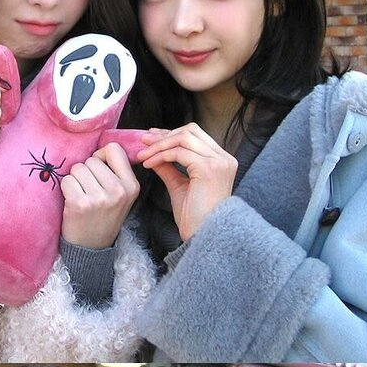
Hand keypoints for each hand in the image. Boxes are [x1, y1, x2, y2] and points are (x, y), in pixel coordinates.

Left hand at [60, 142, 139, 249]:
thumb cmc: (104, 217)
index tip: (98, 169)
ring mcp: (99, 198)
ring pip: (78, 168)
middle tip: (88, 190)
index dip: (101, 156)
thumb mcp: (122, 196)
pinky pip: (67, 180)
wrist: (92, 248)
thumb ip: (116, 172)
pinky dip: (66, 189)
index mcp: (131, 185)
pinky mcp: (80, 204)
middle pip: (92, 160)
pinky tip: (72, 202)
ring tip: (81, 196)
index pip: (114, 149)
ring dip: (75, 180)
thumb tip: (100, 147)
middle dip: (86, 171)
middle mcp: (118, 190)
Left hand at [137, 124, 236, 240]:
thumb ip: (168, 168)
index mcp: (220, 161)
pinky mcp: (208, 169)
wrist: (203, 236)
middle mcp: (223, 158)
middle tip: (143, 142)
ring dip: (159, 145)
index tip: (151, 138)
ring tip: (143, 155)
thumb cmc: (195, 219)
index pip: (194, 135)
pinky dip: (161, 155)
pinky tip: (149, 164)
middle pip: (190, 130)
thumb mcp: (179, 186)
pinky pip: (179, 153)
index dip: (170, 134)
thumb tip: (152, 153)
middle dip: (164, 135)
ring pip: (183, 138)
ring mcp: (218, 162)